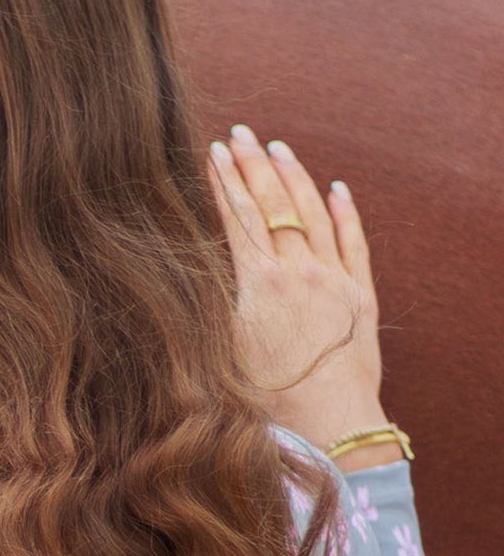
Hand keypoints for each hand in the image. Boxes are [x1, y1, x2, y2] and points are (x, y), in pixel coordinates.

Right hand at [207, 124, 395, 461]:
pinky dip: (344, 211)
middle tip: (240, 133)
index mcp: (259, 282)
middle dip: (252, 165)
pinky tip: (336, 188)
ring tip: (278, 148)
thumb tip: (194, 271)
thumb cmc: (269, 400)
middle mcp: (298, 270)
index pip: (239, 217)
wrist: (331, 422)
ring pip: (312, 212)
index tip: (214, 152)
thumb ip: (215, 304)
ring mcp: (333, 278)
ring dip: (294, 176)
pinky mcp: (361, 295)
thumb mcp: (225, 351)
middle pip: (273, 203)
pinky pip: (354, 241)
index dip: (224, 182)